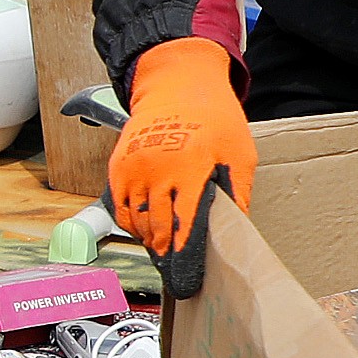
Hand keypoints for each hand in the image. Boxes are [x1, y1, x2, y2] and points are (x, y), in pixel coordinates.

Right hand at [110, 38, 256, 273]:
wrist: (178, 86)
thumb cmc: (214, 118)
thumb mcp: (239, 153)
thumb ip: (237, 192)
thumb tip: (236, 228)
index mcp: (189, 167)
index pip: (183, 222)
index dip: (185, 251)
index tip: (188, 272)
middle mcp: (156, 169)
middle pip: (156, 226)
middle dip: (166, 249)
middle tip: (175, 266)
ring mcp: (133, 167)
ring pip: (135, 220)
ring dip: (147, 238)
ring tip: (161, 248)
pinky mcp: (118, 166)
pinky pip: (119, 207)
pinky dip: (130, 223)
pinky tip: (145, 229)